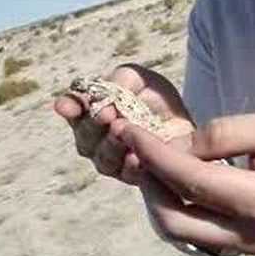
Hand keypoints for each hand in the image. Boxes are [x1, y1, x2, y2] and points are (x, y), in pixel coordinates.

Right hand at [53, 64, 193, 184]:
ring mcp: (112, 160)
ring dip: (111, 145)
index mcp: (92, 110)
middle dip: (93, 125)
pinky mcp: (133, 176)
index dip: (69, 108)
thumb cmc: (157, 99)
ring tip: (121, 132)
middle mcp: (96, 138)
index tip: (68, 106)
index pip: (71, 109)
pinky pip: (126, 174)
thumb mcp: (141, 80)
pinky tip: (135, 157)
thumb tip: (103, 93)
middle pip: (84, 136)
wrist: (185, 123)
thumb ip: (121, 79)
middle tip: (106, 115)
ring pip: (102, 158)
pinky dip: (129, 165)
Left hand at [115, 112, 254, 255]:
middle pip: (176, 219)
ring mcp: (247, 249)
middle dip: (148, 182)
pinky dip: (178, 208)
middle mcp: (250, 235)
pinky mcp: (246, 250)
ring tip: (153, 165)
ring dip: (158, 199)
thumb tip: (180, 146)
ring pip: (181, 233)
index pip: (192, 180)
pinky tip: (175, 183)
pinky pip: (197, 234)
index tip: (130, 132)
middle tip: (139, 151)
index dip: (156, 155)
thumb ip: (225, 133)